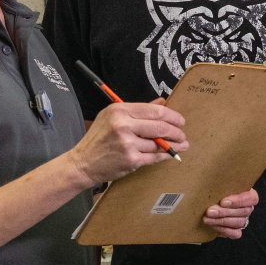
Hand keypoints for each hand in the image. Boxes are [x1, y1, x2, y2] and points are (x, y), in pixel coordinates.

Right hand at [62, 102, 186, 185]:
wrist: (82, 163)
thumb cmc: (99, 138)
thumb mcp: (112, 117)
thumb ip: (138, 110)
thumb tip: (162, 102)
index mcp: (119, 110)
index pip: (154, 111)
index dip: (172, 116)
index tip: (180, 120)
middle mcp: (123, 125)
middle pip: (160, 126)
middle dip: (176, 131)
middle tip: (183, 134)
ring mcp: (127, 143)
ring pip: (159, 143)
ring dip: (174, 144)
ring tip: (182, 144)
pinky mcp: (131, 159)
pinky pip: (154, 157)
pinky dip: (166, 155)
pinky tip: (172, 153)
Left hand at [203, 189, 258, 238]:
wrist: (208, 206)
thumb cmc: (215, 192)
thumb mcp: (219, 185)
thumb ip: (220, 184)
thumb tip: (211, 179)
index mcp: (248, 194)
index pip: (251, 198)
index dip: (238, 201)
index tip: (223, 202)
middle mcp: (248, 208)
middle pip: (242, 211)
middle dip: (224, 212)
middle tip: (210, 211)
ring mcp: (243, 220)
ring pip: (238, 222)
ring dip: (221, 221)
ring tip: (207, 218)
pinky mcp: (237, 231)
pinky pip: (235, 233)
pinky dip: (224, 230)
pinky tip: (212, 225)